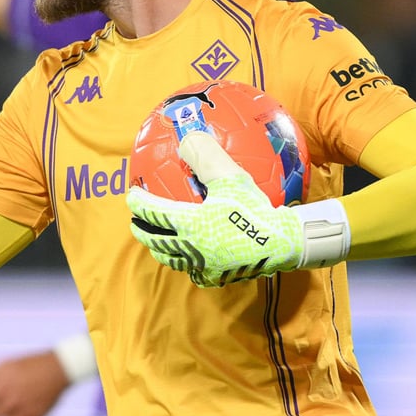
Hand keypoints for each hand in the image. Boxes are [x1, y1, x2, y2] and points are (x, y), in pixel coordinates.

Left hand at [127, 131, 305, 286]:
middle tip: (135, 224)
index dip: (139, 203)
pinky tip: (191, 259)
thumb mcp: (231, 178)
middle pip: (156, 241)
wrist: (283, 243)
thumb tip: (187, 138)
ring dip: (160, 249)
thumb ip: (206, 157)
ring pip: (172, 259)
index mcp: (189, 223)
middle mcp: (190, 247)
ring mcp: (202, 265)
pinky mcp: (217, 277)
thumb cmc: (255, 209)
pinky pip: (194, 271)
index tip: (132, 196)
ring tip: (157, 243)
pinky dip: (186, 263)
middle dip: (142, 231)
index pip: (153, 212)